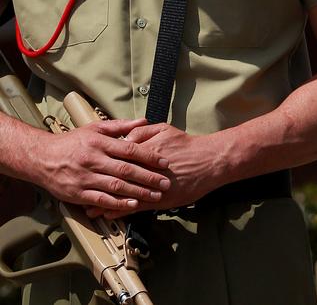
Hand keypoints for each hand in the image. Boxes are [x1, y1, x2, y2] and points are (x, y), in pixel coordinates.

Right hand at [30, 119, 171, 213]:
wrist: (42, 158)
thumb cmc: (72, 142)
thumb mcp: (95, 128)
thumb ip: (120, 126)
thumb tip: (143, 121)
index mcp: (100, 142)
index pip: (130, 149)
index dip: (149, 156)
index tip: (164, 162)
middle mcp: (94, 159)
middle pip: (126, 169)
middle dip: (148, 177)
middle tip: (165, 183)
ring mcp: (86, 177)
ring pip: (116, 186)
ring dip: (138, 192)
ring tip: (155, 196)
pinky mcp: (78, 193)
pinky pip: (101, 200)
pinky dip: (118, 204)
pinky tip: (131, 205)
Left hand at [86, 123, 217, 219]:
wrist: (208, 162)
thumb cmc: (186, 145)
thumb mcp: (165, 130)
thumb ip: (143, 130)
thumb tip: (123, 137)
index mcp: (144, 149)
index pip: (117, 154)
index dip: (101, 160)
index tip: (86, 162)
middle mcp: (144, 168)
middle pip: (115, 175)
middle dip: (96, 181)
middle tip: (80, 186)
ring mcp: (150, 185)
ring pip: (122, 193)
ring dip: (103, 200)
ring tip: (87, 206)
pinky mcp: (158, 200)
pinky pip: (134, 206)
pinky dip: (119, 210)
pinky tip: (108, 214)